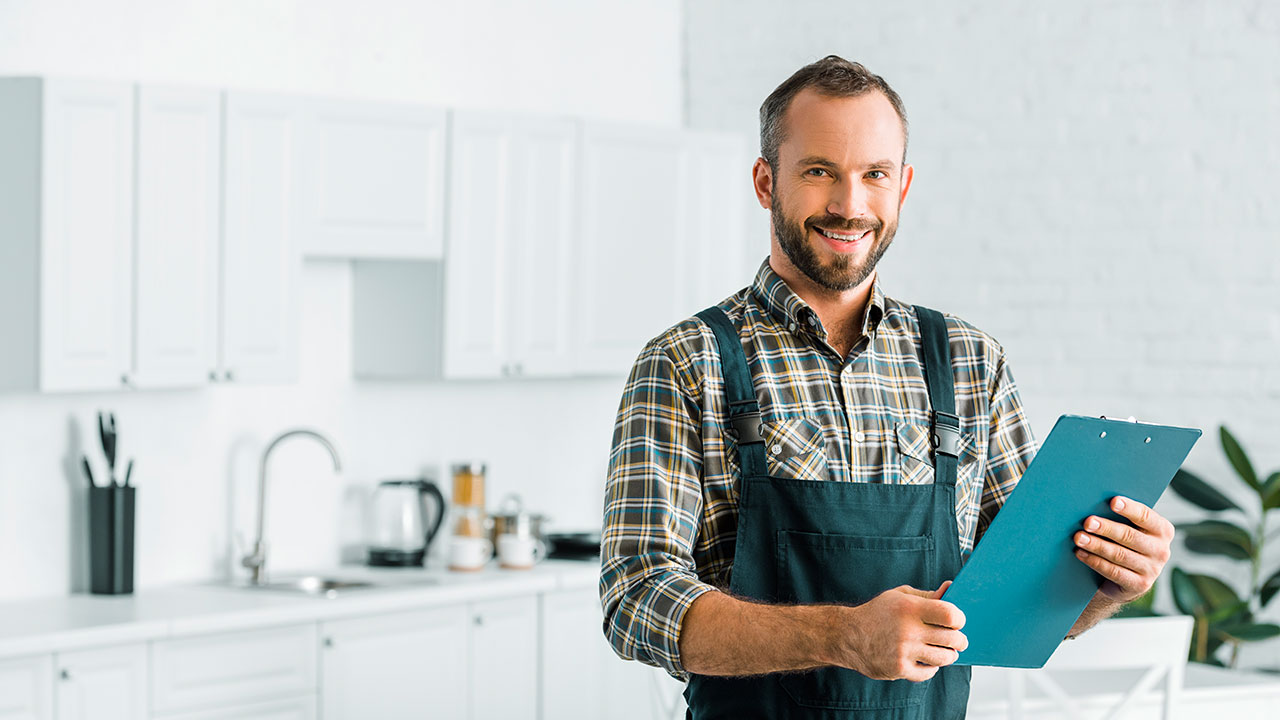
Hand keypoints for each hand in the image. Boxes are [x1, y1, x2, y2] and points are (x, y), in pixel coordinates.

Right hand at [831, 581, 967, 681]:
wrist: (848, 636)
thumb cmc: (877, 613)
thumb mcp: (900, 596)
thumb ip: (927, 596)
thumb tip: (950, 589)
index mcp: (909, 608)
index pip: (950, 615)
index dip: (959, 619)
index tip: (957, 621)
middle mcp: (908, 630)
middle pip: (953, 639)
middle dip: (960, 640)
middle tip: (957, 639)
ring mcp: (904, 651)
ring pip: (944, 658)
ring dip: (948, 655)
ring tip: (943, 650)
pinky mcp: (899, 669)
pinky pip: (929, 672)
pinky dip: (931, 668)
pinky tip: (926, 660)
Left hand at [1073, 496, 1173, 602]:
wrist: (1126, 578)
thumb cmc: (1124, 543)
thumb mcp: (1129, 528)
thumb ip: (1121, 517)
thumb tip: (1094, 502)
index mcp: (1163, 530)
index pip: (1146, 516)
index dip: (1129, 509)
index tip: (1113, 501)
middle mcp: (1161, 550)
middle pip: (1130, 536)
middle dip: (1106, 528)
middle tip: (1087, 522)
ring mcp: (1152, 570)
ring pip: (1119, 554)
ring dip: (1096, 545)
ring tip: (1078, 537)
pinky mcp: (1139, 585)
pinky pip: (1114, 571)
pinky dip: (1094, 561)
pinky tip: (1080, 553)